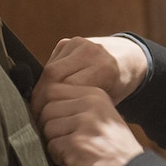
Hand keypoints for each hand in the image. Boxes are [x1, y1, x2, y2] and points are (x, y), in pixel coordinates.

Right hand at [32, 36, 147, 119]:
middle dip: (41, 98)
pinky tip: (47, 91)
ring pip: (48, 69)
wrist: (128, 58)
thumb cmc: (119, 86)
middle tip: (37, 115)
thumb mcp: (110, 101)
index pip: (67, 88)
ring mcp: (78, 43)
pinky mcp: (68, 42)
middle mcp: (90, 52)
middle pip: (52, 76)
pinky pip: (51, 63)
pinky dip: (46, 79)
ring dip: (41, 88)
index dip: (53, 106)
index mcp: (104, 68)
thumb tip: (58, 123)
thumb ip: (86, 107)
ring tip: (39, 106)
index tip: (46, 121)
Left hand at [37, 82, 143, 165]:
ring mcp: (84, 124)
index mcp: (95, 94)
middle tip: (65, 140)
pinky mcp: (76, 144)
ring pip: (47, 128)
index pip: (52, 90)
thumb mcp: (101, 115)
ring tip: (73, 151)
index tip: (56, 123)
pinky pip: (52, 147)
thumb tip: (41, 106)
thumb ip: (76, 106)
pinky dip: (58, 157)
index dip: (47, 108)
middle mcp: (90, 105)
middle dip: (50, 127)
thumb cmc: (114, 148)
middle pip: (47, 109)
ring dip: (55, 143)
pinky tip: (75, 160)